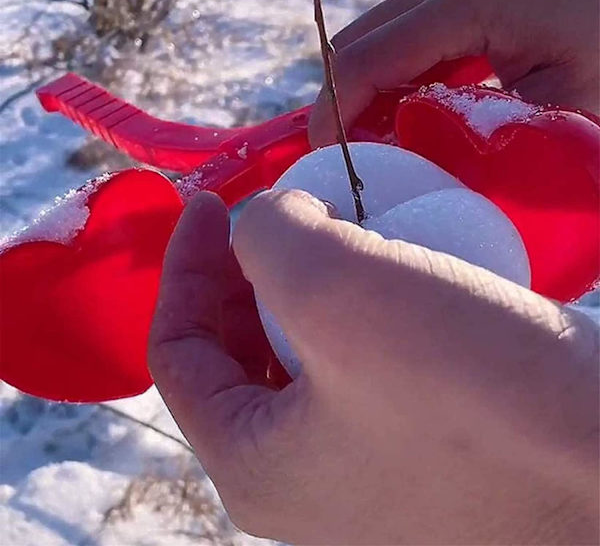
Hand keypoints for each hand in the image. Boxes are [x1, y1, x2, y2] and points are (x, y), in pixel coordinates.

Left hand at [148, 190, 597, 543]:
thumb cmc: (475, 387)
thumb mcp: (340, 289)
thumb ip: (269, 238)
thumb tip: (268, 222)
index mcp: (255, 465)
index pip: (177, 352)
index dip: (183, 265)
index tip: (213, 202)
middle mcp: (301, 477)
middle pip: (234, 351)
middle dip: (244, 272)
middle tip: (277, 209)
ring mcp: (363, 464)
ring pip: (299, 352)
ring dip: (307, 282)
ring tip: (335, 224)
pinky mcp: (418, 440)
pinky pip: (360, 360)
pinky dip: (361, 304)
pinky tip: (391, 263)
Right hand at [309, 0, 599, 146]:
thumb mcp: (556, 111)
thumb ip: (474, 135)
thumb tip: (408, 160)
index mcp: (469, 1)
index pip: (367, 58)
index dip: (336, 113)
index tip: (329, 162)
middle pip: (359, 43)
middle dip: (343, 103)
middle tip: (349, 159)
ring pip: (379, 39)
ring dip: (367, 93)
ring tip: (376, 144)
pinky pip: (409, 38)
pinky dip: (395, 80)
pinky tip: (407, 115)